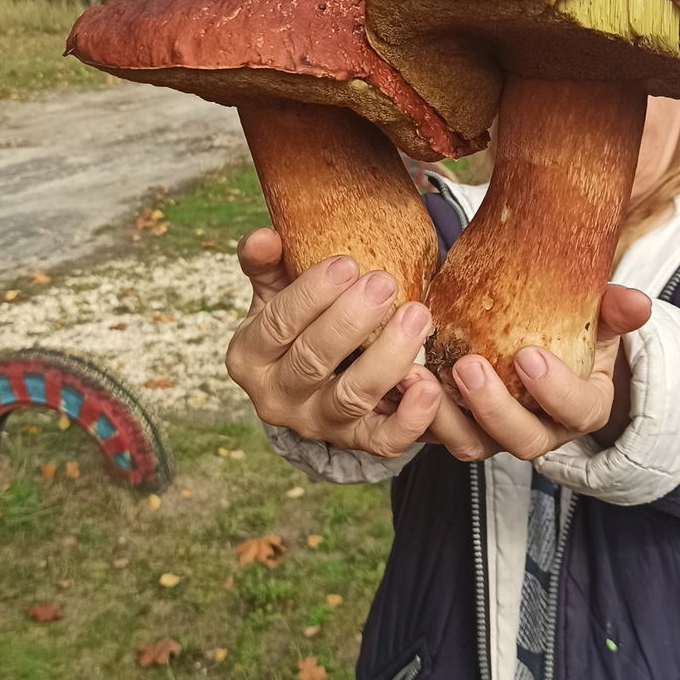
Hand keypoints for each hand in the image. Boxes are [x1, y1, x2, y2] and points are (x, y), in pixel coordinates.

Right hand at [225, 228, 443, 457]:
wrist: (310, 379)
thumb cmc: (295, 322)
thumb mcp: (273, 292)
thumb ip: (266, 263)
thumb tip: (264, 237)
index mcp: (249, 356)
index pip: (277, 324)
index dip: (311, 294)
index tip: (346, 263)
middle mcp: (276, 397)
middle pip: (313, 360)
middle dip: (351, 320)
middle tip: (384, 282)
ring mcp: (318, 423)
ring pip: (352, 397)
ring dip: (388, 356)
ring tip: (417, 315)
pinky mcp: (356, 442)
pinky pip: (384, 441)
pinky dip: (409, 420)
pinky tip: (429, 387)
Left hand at [414, 284, 651, 462]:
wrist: (540, 347)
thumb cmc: (573, 334)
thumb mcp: (599, 321)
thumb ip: (614, 311)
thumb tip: (639, 303)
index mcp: (581, 409)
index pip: (575, 411)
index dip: (554, 390)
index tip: (529, 355)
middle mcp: (540, 431)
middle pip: (520, 439)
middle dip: (492, 407)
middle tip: (467, 365)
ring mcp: (494, 434)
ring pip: (469, 443)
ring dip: (441, 415)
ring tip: (415, 373)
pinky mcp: (456, 427)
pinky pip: (432, 431)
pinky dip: (411, 409)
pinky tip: (394, 377)